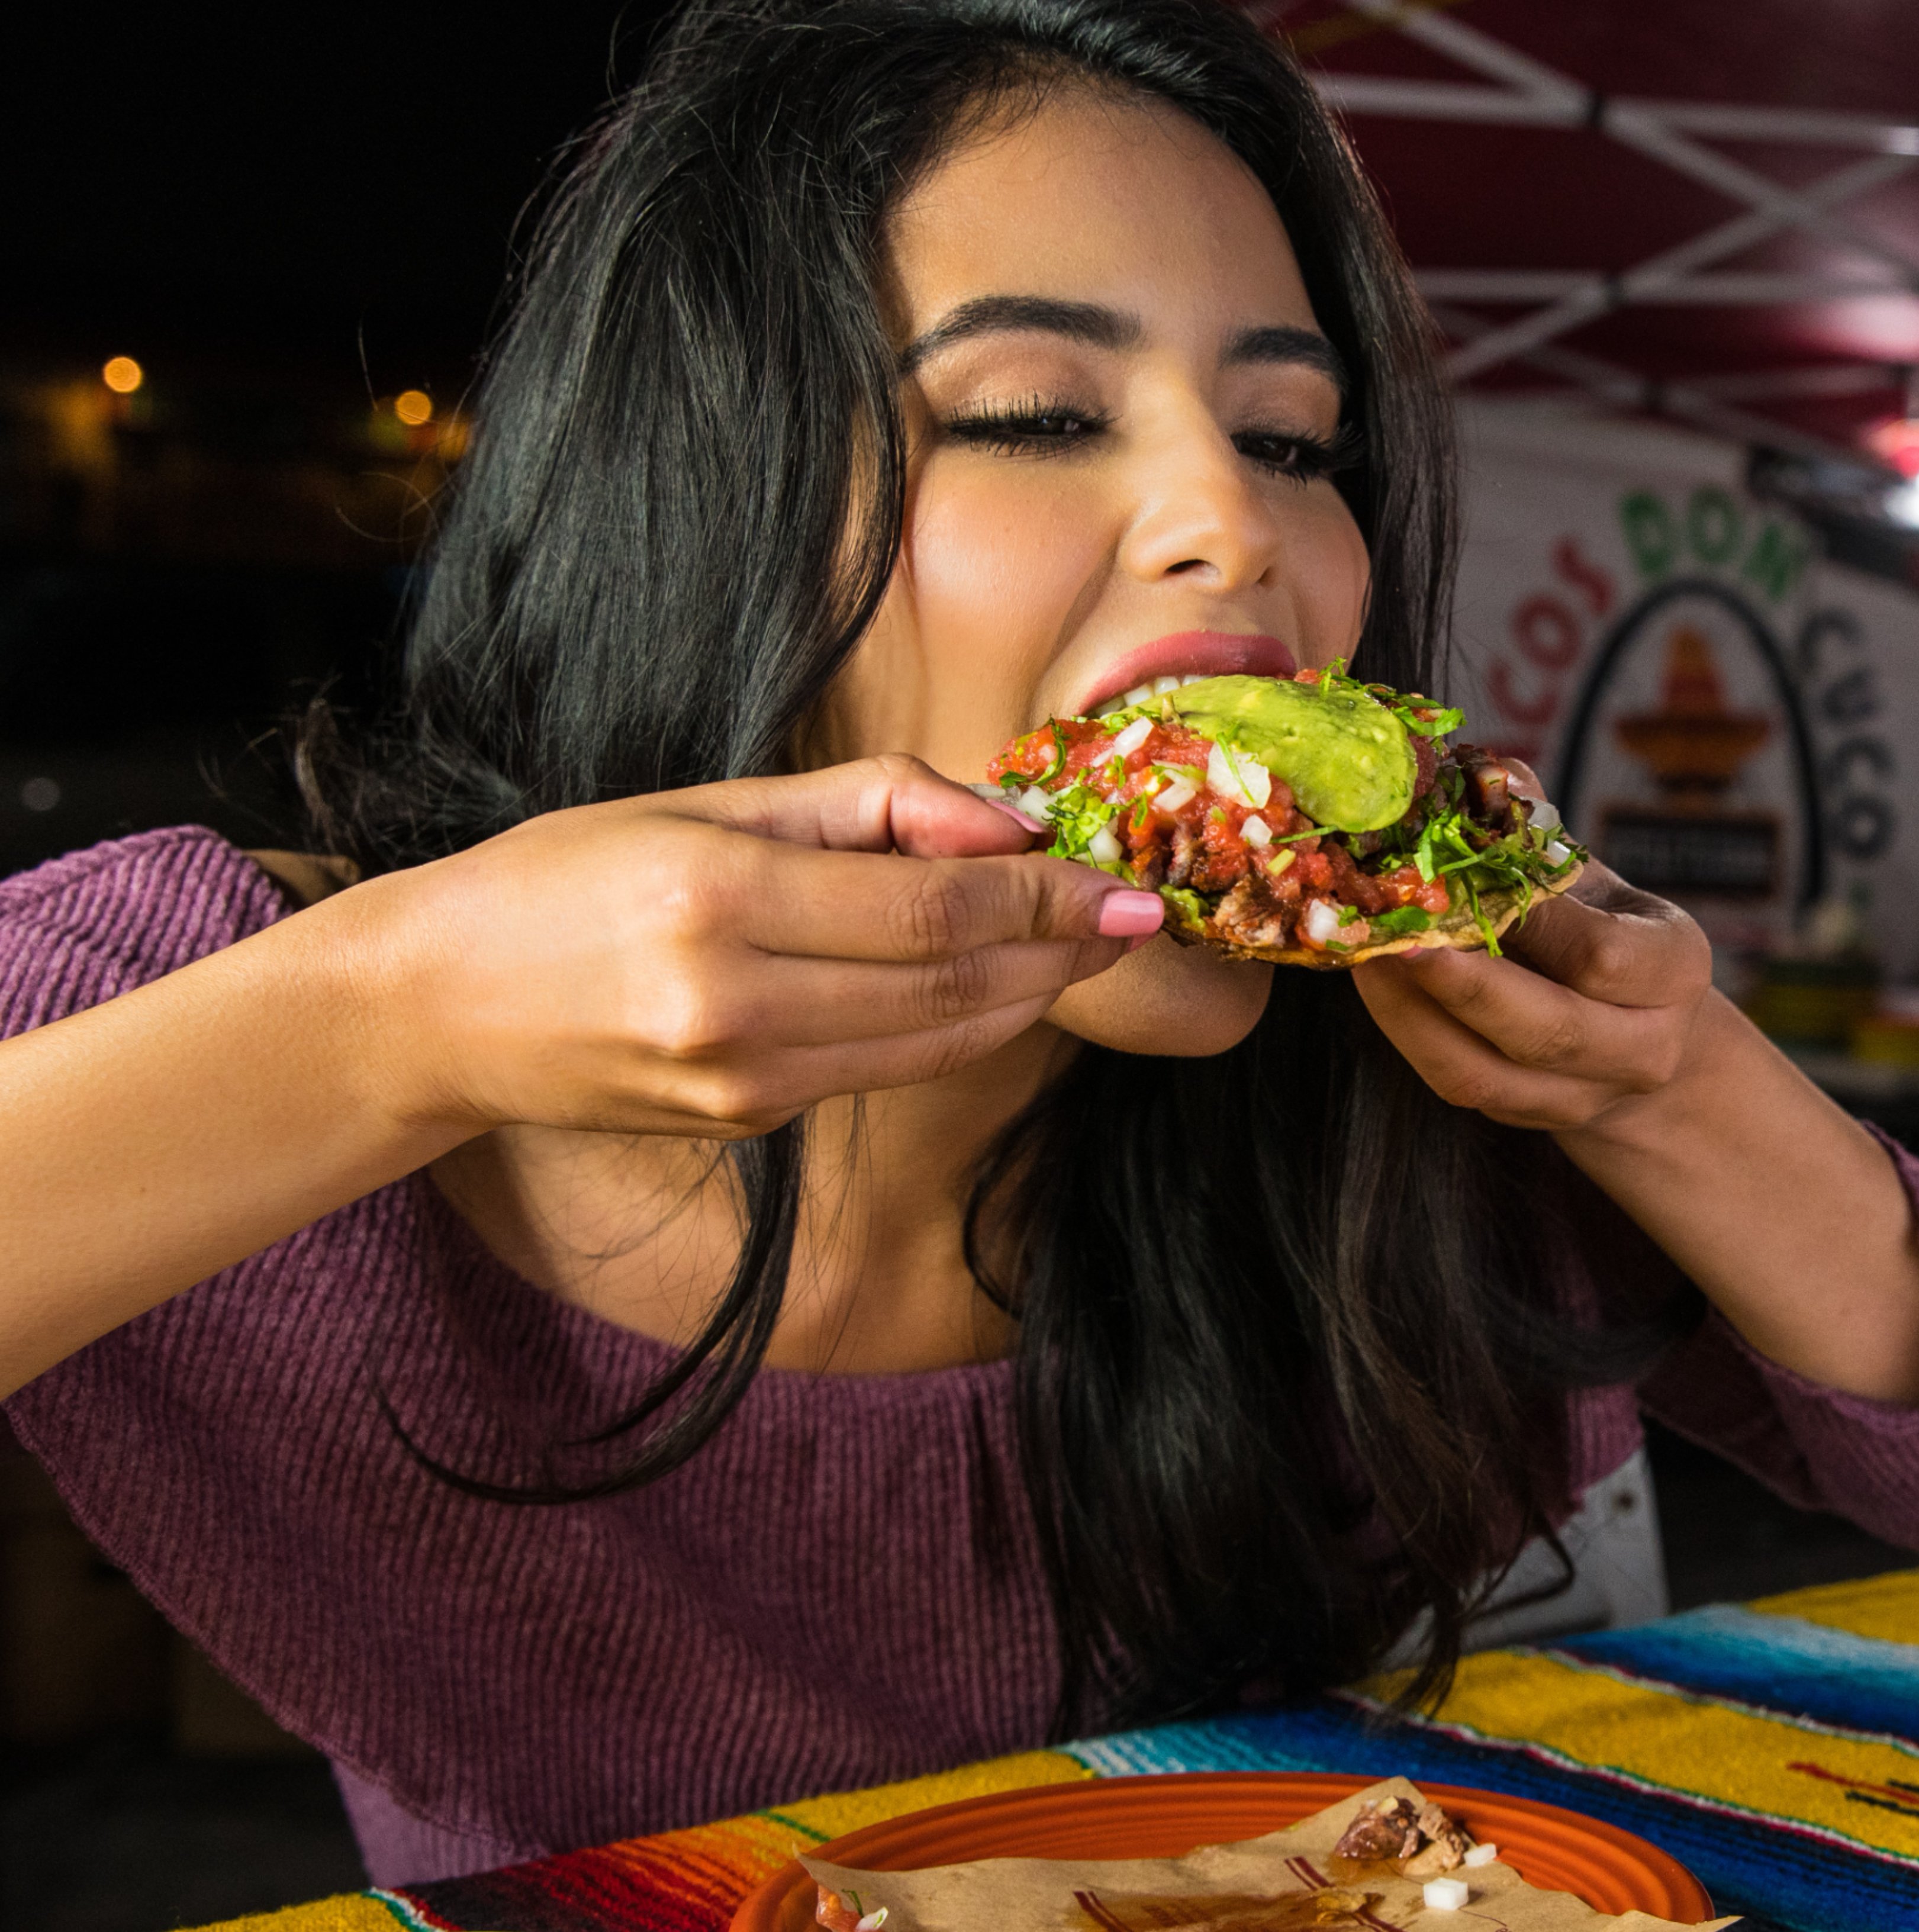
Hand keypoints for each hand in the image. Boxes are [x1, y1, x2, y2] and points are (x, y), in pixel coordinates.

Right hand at [353, 755, 1159, 1140]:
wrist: (438, 1008)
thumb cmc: (564, 877)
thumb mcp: (699, 800)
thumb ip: (861, 806)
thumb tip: (1001, 823)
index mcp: (716, 896)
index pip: (932, 909)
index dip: (1046, 898)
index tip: (1124, 880)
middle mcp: (733, 1003)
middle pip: (952, 986)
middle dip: (1061, 951)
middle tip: (1137, 913)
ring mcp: (741, 1081)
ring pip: (935, 1042)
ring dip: (1030, 998)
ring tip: (1087, 948)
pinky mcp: (746, 1122)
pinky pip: (882, 1069)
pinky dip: (956, 1030)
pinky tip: (995, 988)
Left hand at [1352, 859, 1713, 1134]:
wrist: (1630, 1029)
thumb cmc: (1599, 925)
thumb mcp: (1588, 878)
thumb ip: (1535, 833)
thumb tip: (1479, 774)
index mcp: (1673, 970)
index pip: (1602, 959)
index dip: (1528, 922)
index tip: (1461, 881)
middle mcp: (1643, 1047)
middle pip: (1546, 1030)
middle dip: (1459, 984)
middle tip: (1390, 934)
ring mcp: (1581, 1096)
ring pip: (1483, 1071)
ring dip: (1409, 1012)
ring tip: (1362, 954)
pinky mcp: (1521, 1115)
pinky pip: (1454, 1083)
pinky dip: (1404, 1033)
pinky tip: (1370, 983)